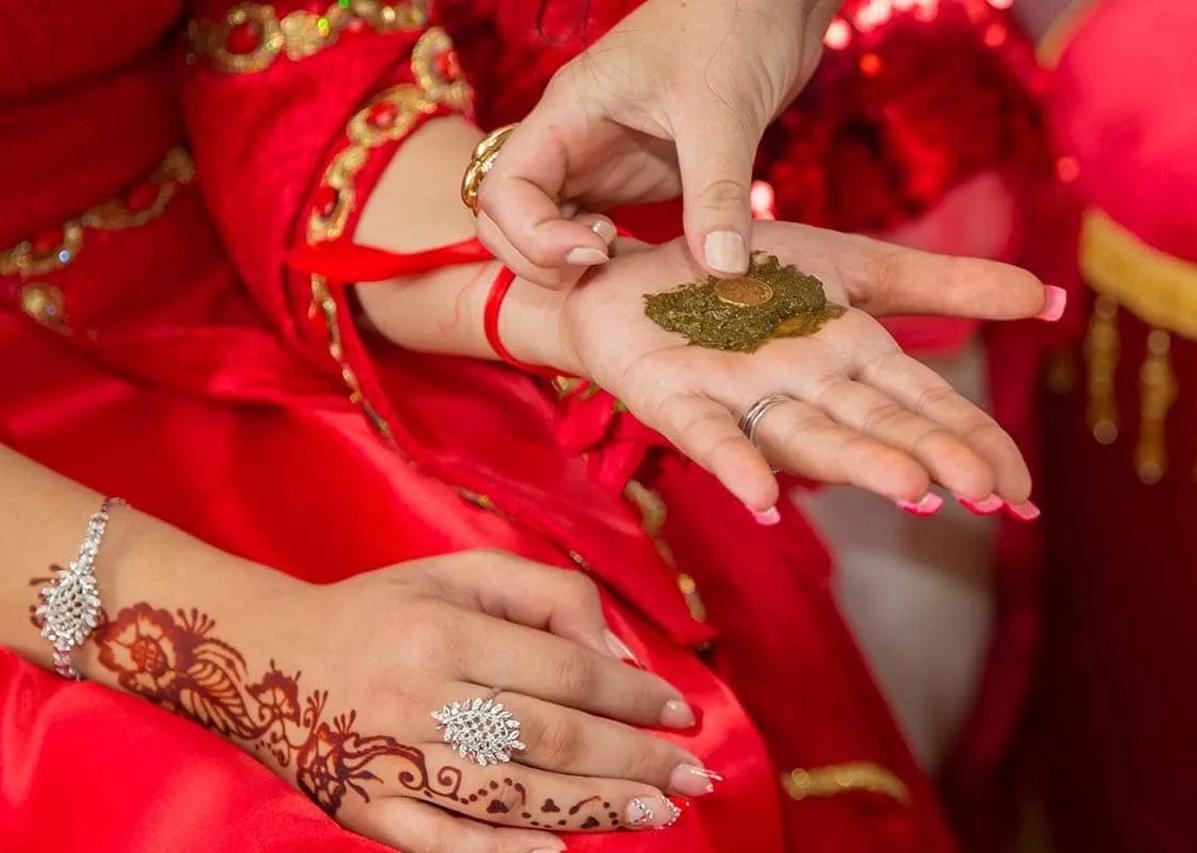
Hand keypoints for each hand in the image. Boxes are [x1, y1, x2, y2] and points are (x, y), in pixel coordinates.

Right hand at [89, 551, 705, 851]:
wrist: (258, 657)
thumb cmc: (377, 611)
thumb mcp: (456, 571)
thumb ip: (543, 594)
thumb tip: (617, 654)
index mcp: (442, 628)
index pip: (563, 669)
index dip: (632, 693)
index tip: (681, 709)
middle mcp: (418, 695)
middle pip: (549, 736)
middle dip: (633, 756)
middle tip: (693, 772)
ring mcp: (389, 760)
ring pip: (511, 792)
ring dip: (594, 805)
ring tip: (657, 809)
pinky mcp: (365, 810)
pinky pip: (445, 841)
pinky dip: (506, 851)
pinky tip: (564, 852)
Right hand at [475, 0, 839, 285]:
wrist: (770, 5)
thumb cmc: (733, 27)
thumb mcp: (723, 112)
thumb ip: (717, 194)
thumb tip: (720, 268)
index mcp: (568, 114)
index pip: (504, 188)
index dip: (532, 236)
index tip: (596, 251)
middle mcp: (571, 141)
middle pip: (507, 218)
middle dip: (536, 259)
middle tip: (602, 267)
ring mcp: (599, 161)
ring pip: (546, 227)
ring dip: (568, 263)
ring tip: (625, 267)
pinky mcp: (634, 176)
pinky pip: (595, 230)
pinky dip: (609, 260)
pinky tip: (646, 267)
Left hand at [553, 220, 1060, 515]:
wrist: (637, 270)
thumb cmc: (749, 277)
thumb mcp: (854, 267)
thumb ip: (941, 285)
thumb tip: (1049, 300)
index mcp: (850, 358)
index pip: (925, 405)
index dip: (972, 442)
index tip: (1023, 492)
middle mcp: (804, 388)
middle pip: (875, 424)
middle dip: (929, 456)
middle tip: (985, 497)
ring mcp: (742, 398)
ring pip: (807, 434)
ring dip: (856, 461)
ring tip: (909, 489)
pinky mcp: (677, 399)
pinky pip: (709, 433)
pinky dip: (736, 463)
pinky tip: (763, 498)